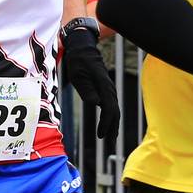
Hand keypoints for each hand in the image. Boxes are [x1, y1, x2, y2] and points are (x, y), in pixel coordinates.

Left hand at [62, 25, 119, 142]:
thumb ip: (87, 89)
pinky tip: (108, 124)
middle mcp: (110, 89)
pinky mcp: (106, 89)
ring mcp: (109, 89)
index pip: (109, 109)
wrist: (84, 49)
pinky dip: (110, 117)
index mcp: (104, 86)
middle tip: (109, 144)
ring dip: (113, 124)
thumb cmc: (78, 62)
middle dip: (112, 129)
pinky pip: (111, 106)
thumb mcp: (78, 76)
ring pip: (114, 110)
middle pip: (115, 112)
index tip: (101, 136)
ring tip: (110, 138)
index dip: (106, 124)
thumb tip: (96, 104)